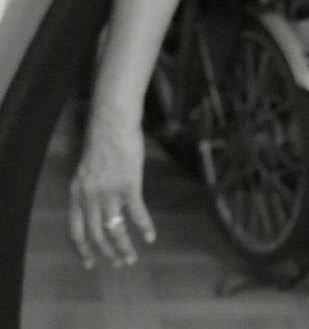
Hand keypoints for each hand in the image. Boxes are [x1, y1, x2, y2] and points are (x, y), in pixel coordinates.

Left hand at [68, 112, 155, 268]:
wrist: (112, 124)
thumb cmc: (102, 141)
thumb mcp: (87, 170)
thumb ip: (89, 189)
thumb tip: (97, 203)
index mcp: (76, 194)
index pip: (77, 231)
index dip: (84, 250)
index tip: (91, 264)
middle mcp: (89, 197)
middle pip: (96, 235)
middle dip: (107, 253)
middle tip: (120, 264)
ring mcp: (109, 193)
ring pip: (114, 229)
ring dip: (123, 247)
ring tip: (132, 258)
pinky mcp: (128, 186)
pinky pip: (136, 213)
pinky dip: (144, 227)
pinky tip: (151, 236)